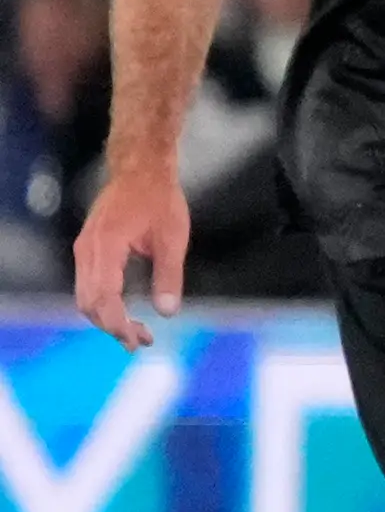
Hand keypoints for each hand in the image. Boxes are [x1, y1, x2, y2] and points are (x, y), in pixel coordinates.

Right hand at [73, 166, 187, 350]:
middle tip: (143, 341)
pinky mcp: (89, 250)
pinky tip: (125, 314)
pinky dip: (104, 304)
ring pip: (86, 296)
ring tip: (138, 333)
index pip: (103, 296)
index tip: (137, 340)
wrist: (140, 170)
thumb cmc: (159, 200)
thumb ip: (169, 275)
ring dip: (107, 318)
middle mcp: (87, 250)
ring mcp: (84, 249)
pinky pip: (89, 285)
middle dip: (112, 326)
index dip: (117, 322)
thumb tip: (167, 312)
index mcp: (105, 246)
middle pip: (89, 302)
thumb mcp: (173, 238)